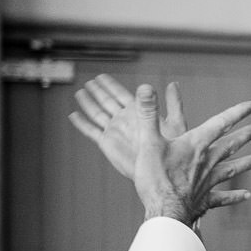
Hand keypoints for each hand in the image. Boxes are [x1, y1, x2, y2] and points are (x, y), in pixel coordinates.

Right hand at [69, 74, 187, 177]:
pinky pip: (91, 131)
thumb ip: (173, 103)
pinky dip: (82, 123)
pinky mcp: (108, 144)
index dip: (110, 85)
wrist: (163, 174)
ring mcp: (116, 131)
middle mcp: (126, 120)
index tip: (101, 76)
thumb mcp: (176, 123)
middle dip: (98, 91)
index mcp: (140, 113)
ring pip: (97, 113)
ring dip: (88, 103)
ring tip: (80, 93)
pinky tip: (74, 115)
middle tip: (89, 81)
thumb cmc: (174, 152)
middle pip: (107, 101)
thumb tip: (172, 83)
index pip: (121, 94)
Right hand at [69, 75, 250, 225]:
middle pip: (231, 145)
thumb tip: (145, 87)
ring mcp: (208, 181)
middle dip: (246, 135)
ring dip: (245, 163)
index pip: (220, 123)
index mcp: (196, 145)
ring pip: (231, 169)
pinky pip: (222, 197)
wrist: (164, 212)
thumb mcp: (148, 142)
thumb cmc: (156, 178)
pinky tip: (246, 195)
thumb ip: (147, 114)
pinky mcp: (204, 199)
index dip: (237, 112)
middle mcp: (207, 162)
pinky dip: (234, 196)